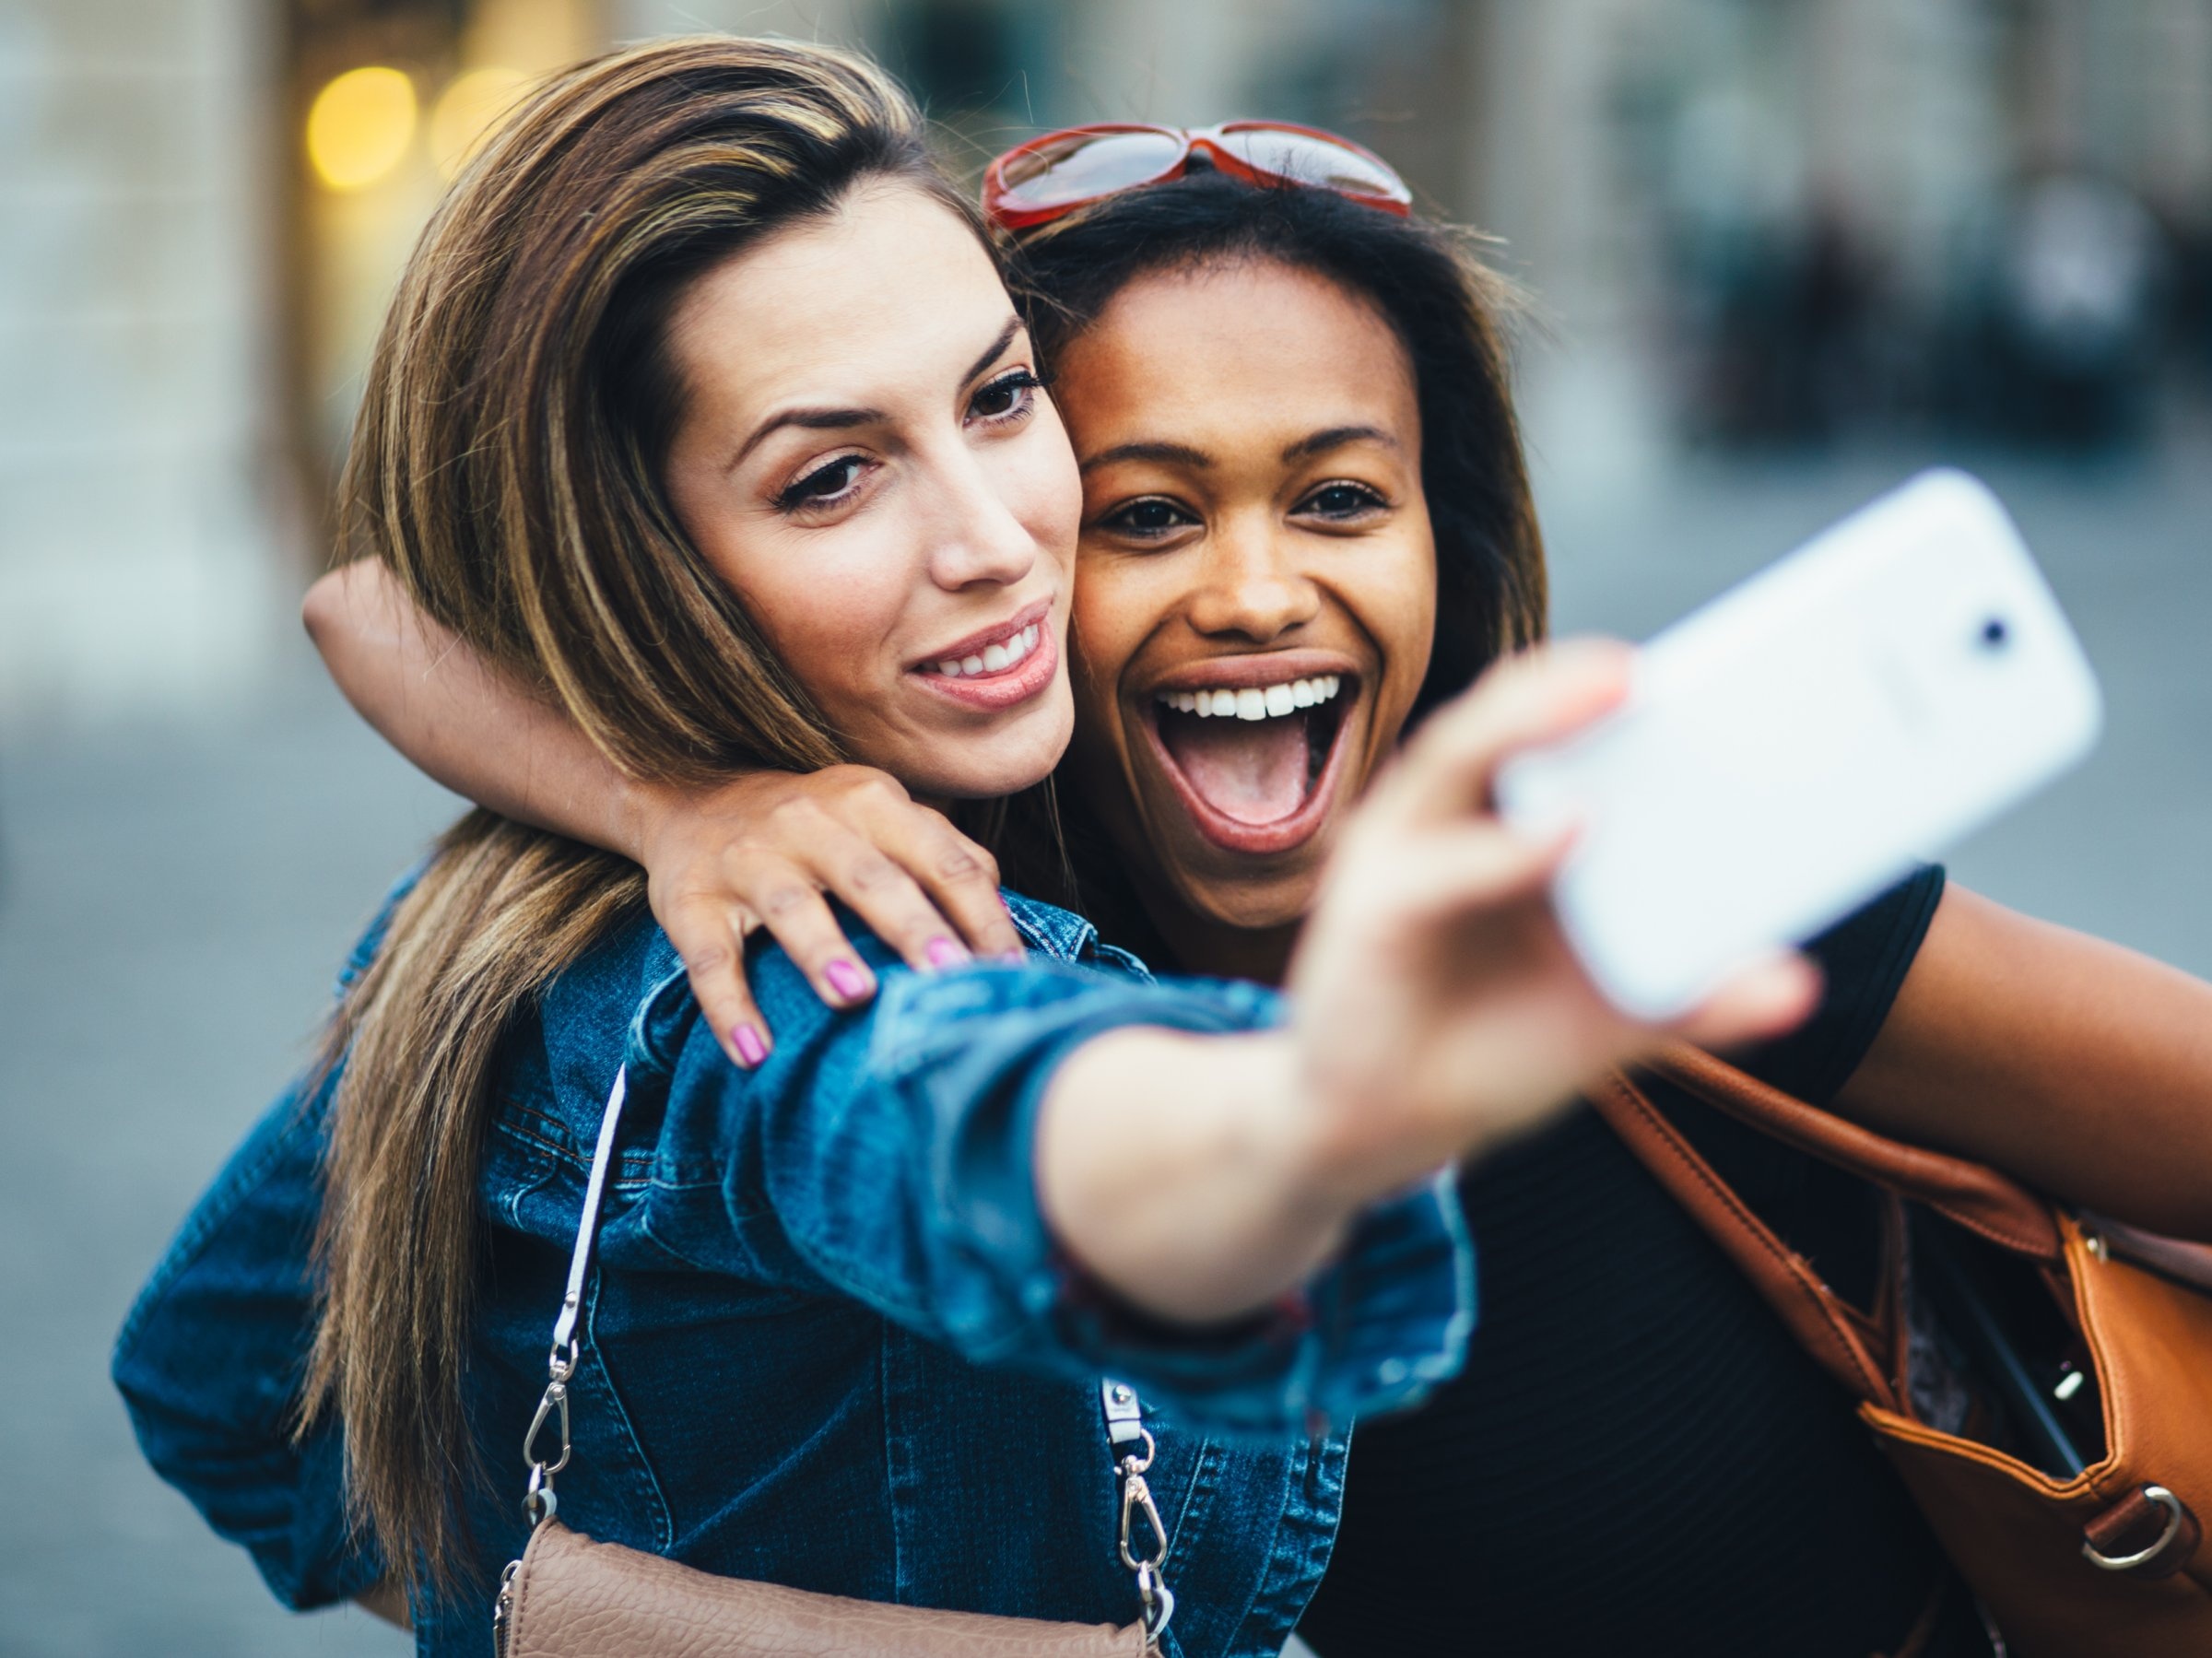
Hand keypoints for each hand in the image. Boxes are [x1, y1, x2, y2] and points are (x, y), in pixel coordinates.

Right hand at [636, 766, 1022, 1066]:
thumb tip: (1005, 914)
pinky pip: (709, 958)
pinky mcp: (690, 901)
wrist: (689, 797)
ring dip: (822, 950)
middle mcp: (809, 822)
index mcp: (870, 802)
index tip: (1009, 972)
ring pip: (789, 905)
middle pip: (870, 877)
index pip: (940, 858)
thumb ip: (941, 853)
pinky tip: (753, 1052)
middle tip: (948, 975)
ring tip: (854, 996)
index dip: (978, 915)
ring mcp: (747, 859)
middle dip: (912, 926)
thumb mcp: (877, 817)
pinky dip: (729, 1007)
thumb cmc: (813, 827)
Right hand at [1286, 641, 1819, 1199]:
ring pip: (1458, 757)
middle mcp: (1447, 819)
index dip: (1622, 693)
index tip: (1715, 664)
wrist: (1374, 1132)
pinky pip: (1437, 870)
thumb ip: (1689, 994)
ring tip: (1617, 689)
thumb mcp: (1607, 1018)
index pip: (1562, 732)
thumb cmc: (1484, 1051)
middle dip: (1577, 681)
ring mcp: (1401, 857)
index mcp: (1505, 824)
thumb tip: (1795, 980)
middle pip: (1507, 718)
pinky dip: (1501, 850)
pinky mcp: (1370, 914)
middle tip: (1656, 662)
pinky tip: (1568, 836)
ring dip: (1534, 717)